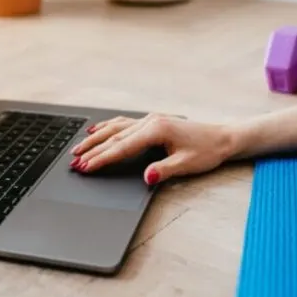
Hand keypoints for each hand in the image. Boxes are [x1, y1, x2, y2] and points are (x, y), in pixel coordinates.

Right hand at [69, 114, 235, 184]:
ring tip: (77, 148)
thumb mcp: (187, 165)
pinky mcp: (152, 121)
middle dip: (92, 150)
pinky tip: (96, 130)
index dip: (101, 159)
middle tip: (74, 162)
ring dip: (95, 138)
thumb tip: (146, 177)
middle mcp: (149, 121)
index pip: (121, 148)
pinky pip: (123, 123)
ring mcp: (149, 119)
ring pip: (115, 128)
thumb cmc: (207, 151)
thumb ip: (164, 170)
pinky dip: (107, 127)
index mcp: (156, 130)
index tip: (86, 167)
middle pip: (113, 137)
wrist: (223, 137)